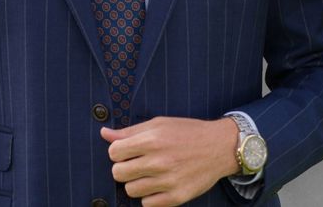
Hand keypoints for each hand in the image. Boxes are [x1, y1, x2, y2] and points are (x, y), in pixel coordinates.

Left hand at [101, 116, 239, 206]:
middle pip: (118, 173)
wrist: (219, 147)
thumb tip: (104, 133)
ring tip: (148, 174)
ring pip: (131, 191)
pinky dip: (148, 196)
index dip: (117, 151)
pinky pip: (147, 205)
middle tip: (135, 163)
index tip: (126, 150)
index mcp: (152, 139)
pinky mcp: (177, 197)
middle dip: (123, 168)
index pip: (114, 152)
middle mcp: (158, 161)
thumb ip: (130, 131)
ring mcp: (168, 181)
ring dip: (136, 182)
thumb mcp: (158, 123)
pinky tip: (157, 184)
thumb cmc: (186, 132)